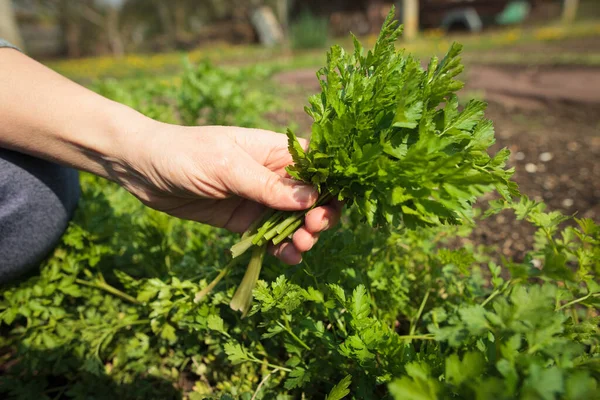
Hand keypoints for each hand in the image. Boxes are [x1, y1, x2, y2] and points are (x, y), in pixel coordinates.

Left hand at [110, 123, 341, 263]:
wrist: (142, 169)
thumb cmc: (185, 154)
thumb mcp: (227, 167)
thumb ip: (267, 185)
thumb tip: (312, 198)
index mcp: (274, 151)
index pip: (317, 166)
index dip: (331, 185)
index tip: (329, 206)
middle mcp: (272, 176)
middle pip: (312, 197)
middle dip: (320, 215)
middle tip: (312, 230)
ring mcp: (258, 200)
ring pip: (294, 221)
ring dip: (304, 235)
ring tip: (299, 247)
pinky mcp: (243, 222)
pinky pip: (270, 237)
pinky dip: (282, 248)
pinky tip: (286, 258)